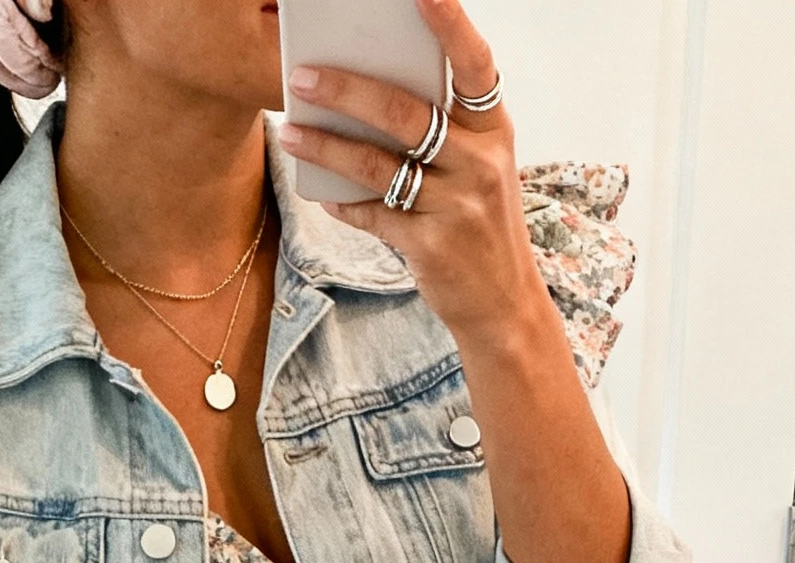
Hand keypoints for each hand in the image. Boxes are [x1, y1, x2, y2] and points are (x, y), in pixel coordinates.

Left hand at [279, 0, 538, 343]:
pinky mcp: (432, 247)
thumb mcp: (479, 168)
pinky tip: (322, 193)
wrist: (503, 303)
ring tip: (291, 130)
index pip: (474, 64)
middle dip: (346, 90)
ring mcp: (458, 205)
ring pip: (377, 164)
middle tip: (303, 74)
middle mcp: (481, 162)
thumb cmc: (481, 222)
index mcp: (495, 129)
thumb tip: (369, 93)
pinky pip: (374, 214)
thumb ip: (444, 131)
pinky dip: (344, 203)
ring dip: (326, 146)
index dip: (450, 24)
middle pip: (405, 112)